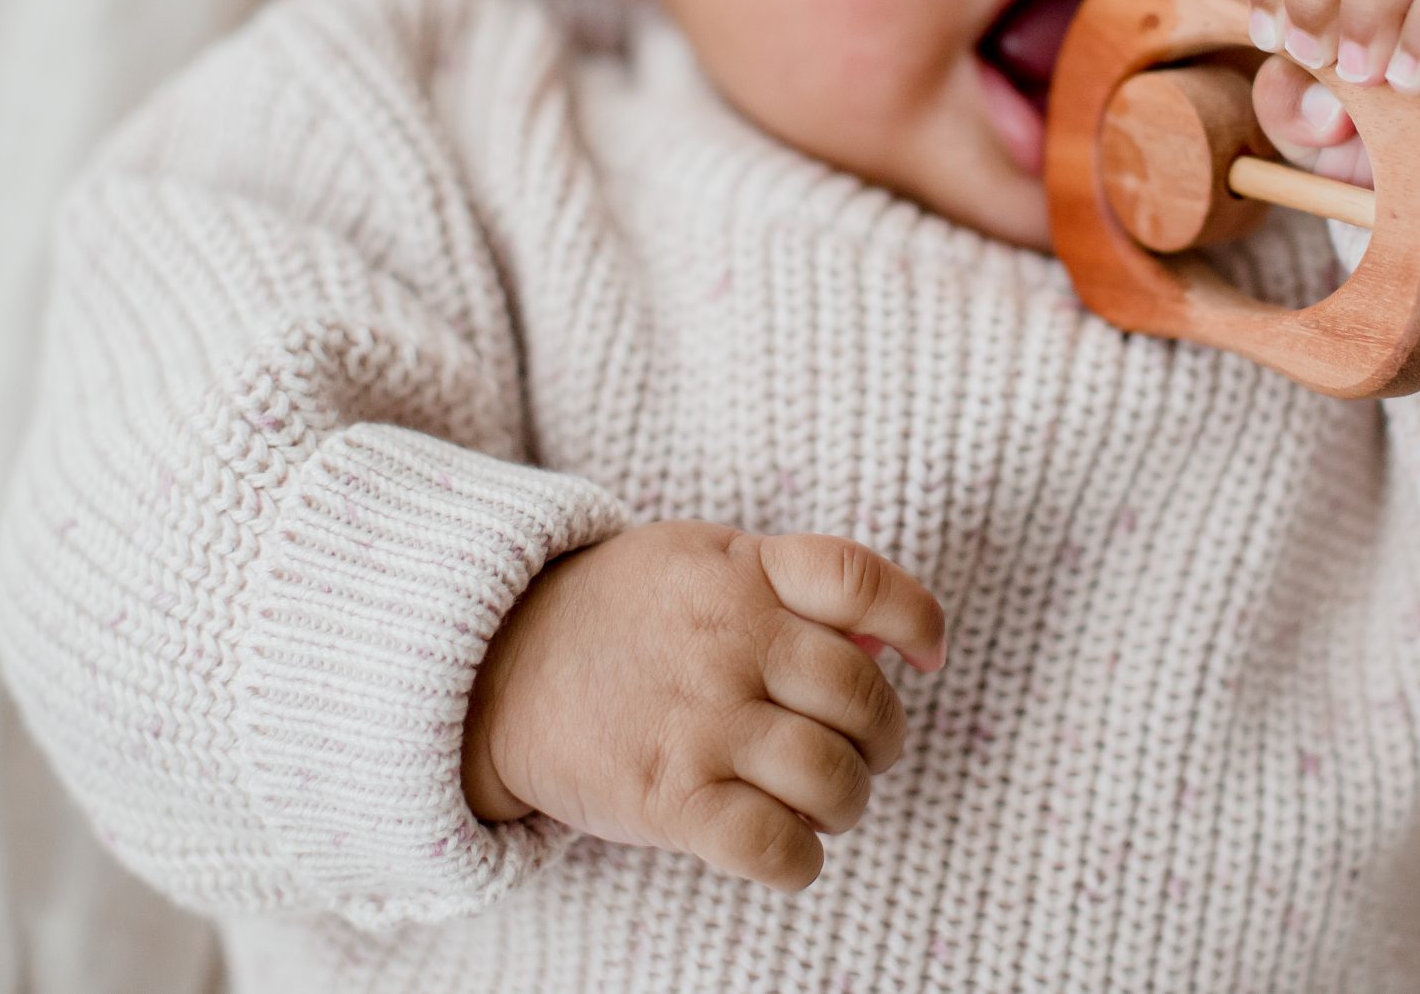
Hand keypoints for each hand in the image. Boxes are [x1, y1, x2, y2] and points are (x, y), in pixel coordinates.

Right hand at [461, 521, 945, 891]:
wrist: (493, 666)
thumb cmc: (617, 615)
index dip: (917, 621)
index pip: (862, 581)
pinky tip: (790, 849)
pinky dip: (801, 859)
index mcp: (745, 573)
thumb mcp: (699, 559)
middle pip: (864, 698)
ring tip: (824, 801)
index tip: (926, 655)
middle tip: (861, 750)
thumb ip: (787, 583)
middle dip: (883, 738)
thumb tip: (885, 644)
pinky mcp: (670, 798)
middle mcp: (731, 642)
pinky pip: (773, 845)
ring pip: (833, 777)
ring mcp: (702, 721)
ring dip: (847, 802)